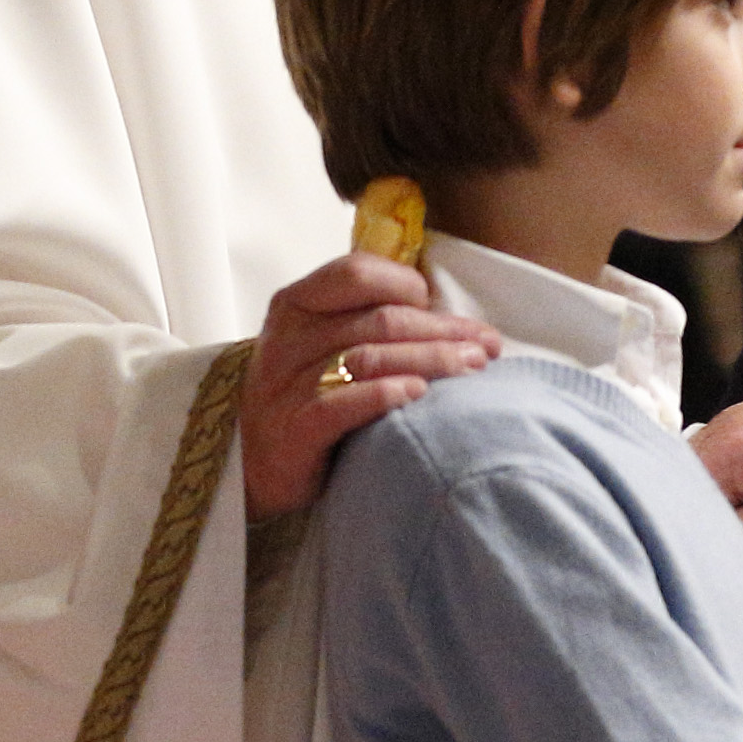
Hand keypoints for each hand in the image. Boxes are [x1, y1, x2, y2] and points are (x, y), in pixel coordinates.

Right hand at [238, 252, 498, 517]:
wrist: (255, 468)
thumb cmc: (304, 396)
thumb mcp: (321, 344)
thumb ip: (365, 318)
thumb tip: (445, 311)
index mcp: (295, 304)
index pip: (355, 273)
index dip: (407, 284)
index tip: (444, 308)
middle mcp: (286, 339)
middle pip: (378, 320)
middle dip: (442, 329)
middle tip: (487, 345)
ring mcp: (285, 386)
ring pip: (368, 359)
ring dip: (430, 360)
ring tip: (473, 368)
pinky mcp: (292, 431)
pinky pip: (341, 405)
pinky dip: (385, 395)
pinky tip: (420, 394)